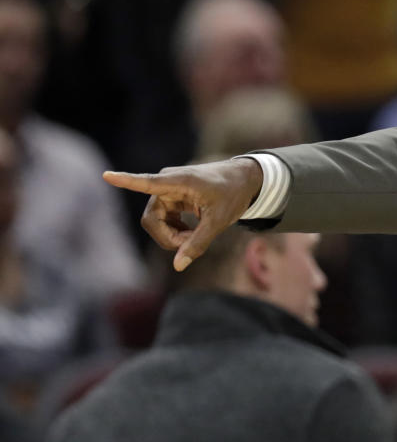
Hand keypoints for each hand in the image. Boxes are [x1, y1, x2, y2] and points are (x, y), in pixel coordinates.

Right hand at [104, 158, 262, 270]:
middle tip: (190, 244)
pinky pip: (164, 222)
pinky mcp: (171, 199)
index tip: (106, 175)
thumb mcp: (219, 220)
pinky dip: (176, 232)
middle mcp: (167, 183)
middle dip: (168, 237)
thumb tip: (178, 266)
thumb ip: (198, 243)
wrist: (245, 180)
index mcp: (178, 181)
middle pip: (151, 220)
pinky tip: (191, 233)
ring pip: (157, 223)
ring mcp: (167, 191)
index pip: (147, 182)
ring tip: (195, 237)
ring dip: (173, 236)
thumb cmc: (233, 194)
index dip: (126, 181)